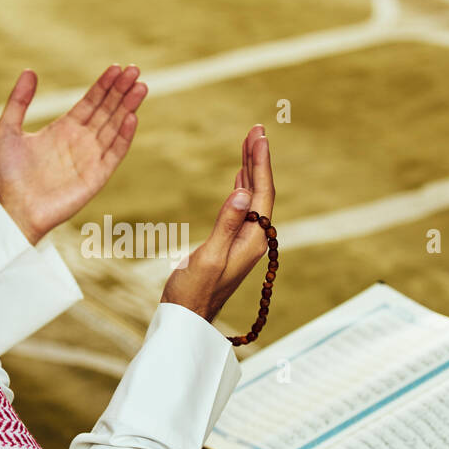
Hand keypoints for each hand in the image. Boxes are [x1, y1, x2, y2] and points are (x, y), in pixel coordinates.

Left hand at [0, 65, 146, 244]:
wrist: (12, 210)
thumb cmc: (7, 175)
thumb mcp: (7, 131)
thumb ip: (19, 102)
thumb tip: (29, 71)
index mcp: (64, 129)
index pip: (90, 102)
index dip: (104, 85)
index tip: (116, 67)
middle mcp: (81, 141)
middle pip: (107, 110)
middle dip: (121, 91)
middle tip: (135, 70)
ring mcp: (90, 158)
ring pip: (114, 127)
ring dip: (128, 107)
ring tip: (140, 86)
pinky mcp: (96, 177)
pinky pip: (114, 153)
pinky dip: (124, 136)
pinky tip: (131, 117)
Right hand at [162, 125, 274, 324]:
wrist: (187, 319)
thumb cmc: (192, 293)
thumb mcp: (208, 258)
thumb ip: (226, 225)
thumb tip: (241, 192)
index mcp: (251, 240)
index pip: (261, 194)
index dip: (260, 163)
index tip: (258, 136)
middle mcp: (253, 240)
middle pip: (261, 191)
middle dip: (258, 159)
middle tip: (256, 129)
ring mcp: (244, 242)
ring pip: (252, 198)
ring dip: (251, 170)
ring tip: (249, 143)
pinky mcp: (233, 245)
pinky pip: (243, 208)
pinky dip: (242, 187)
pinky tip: (240, 177)